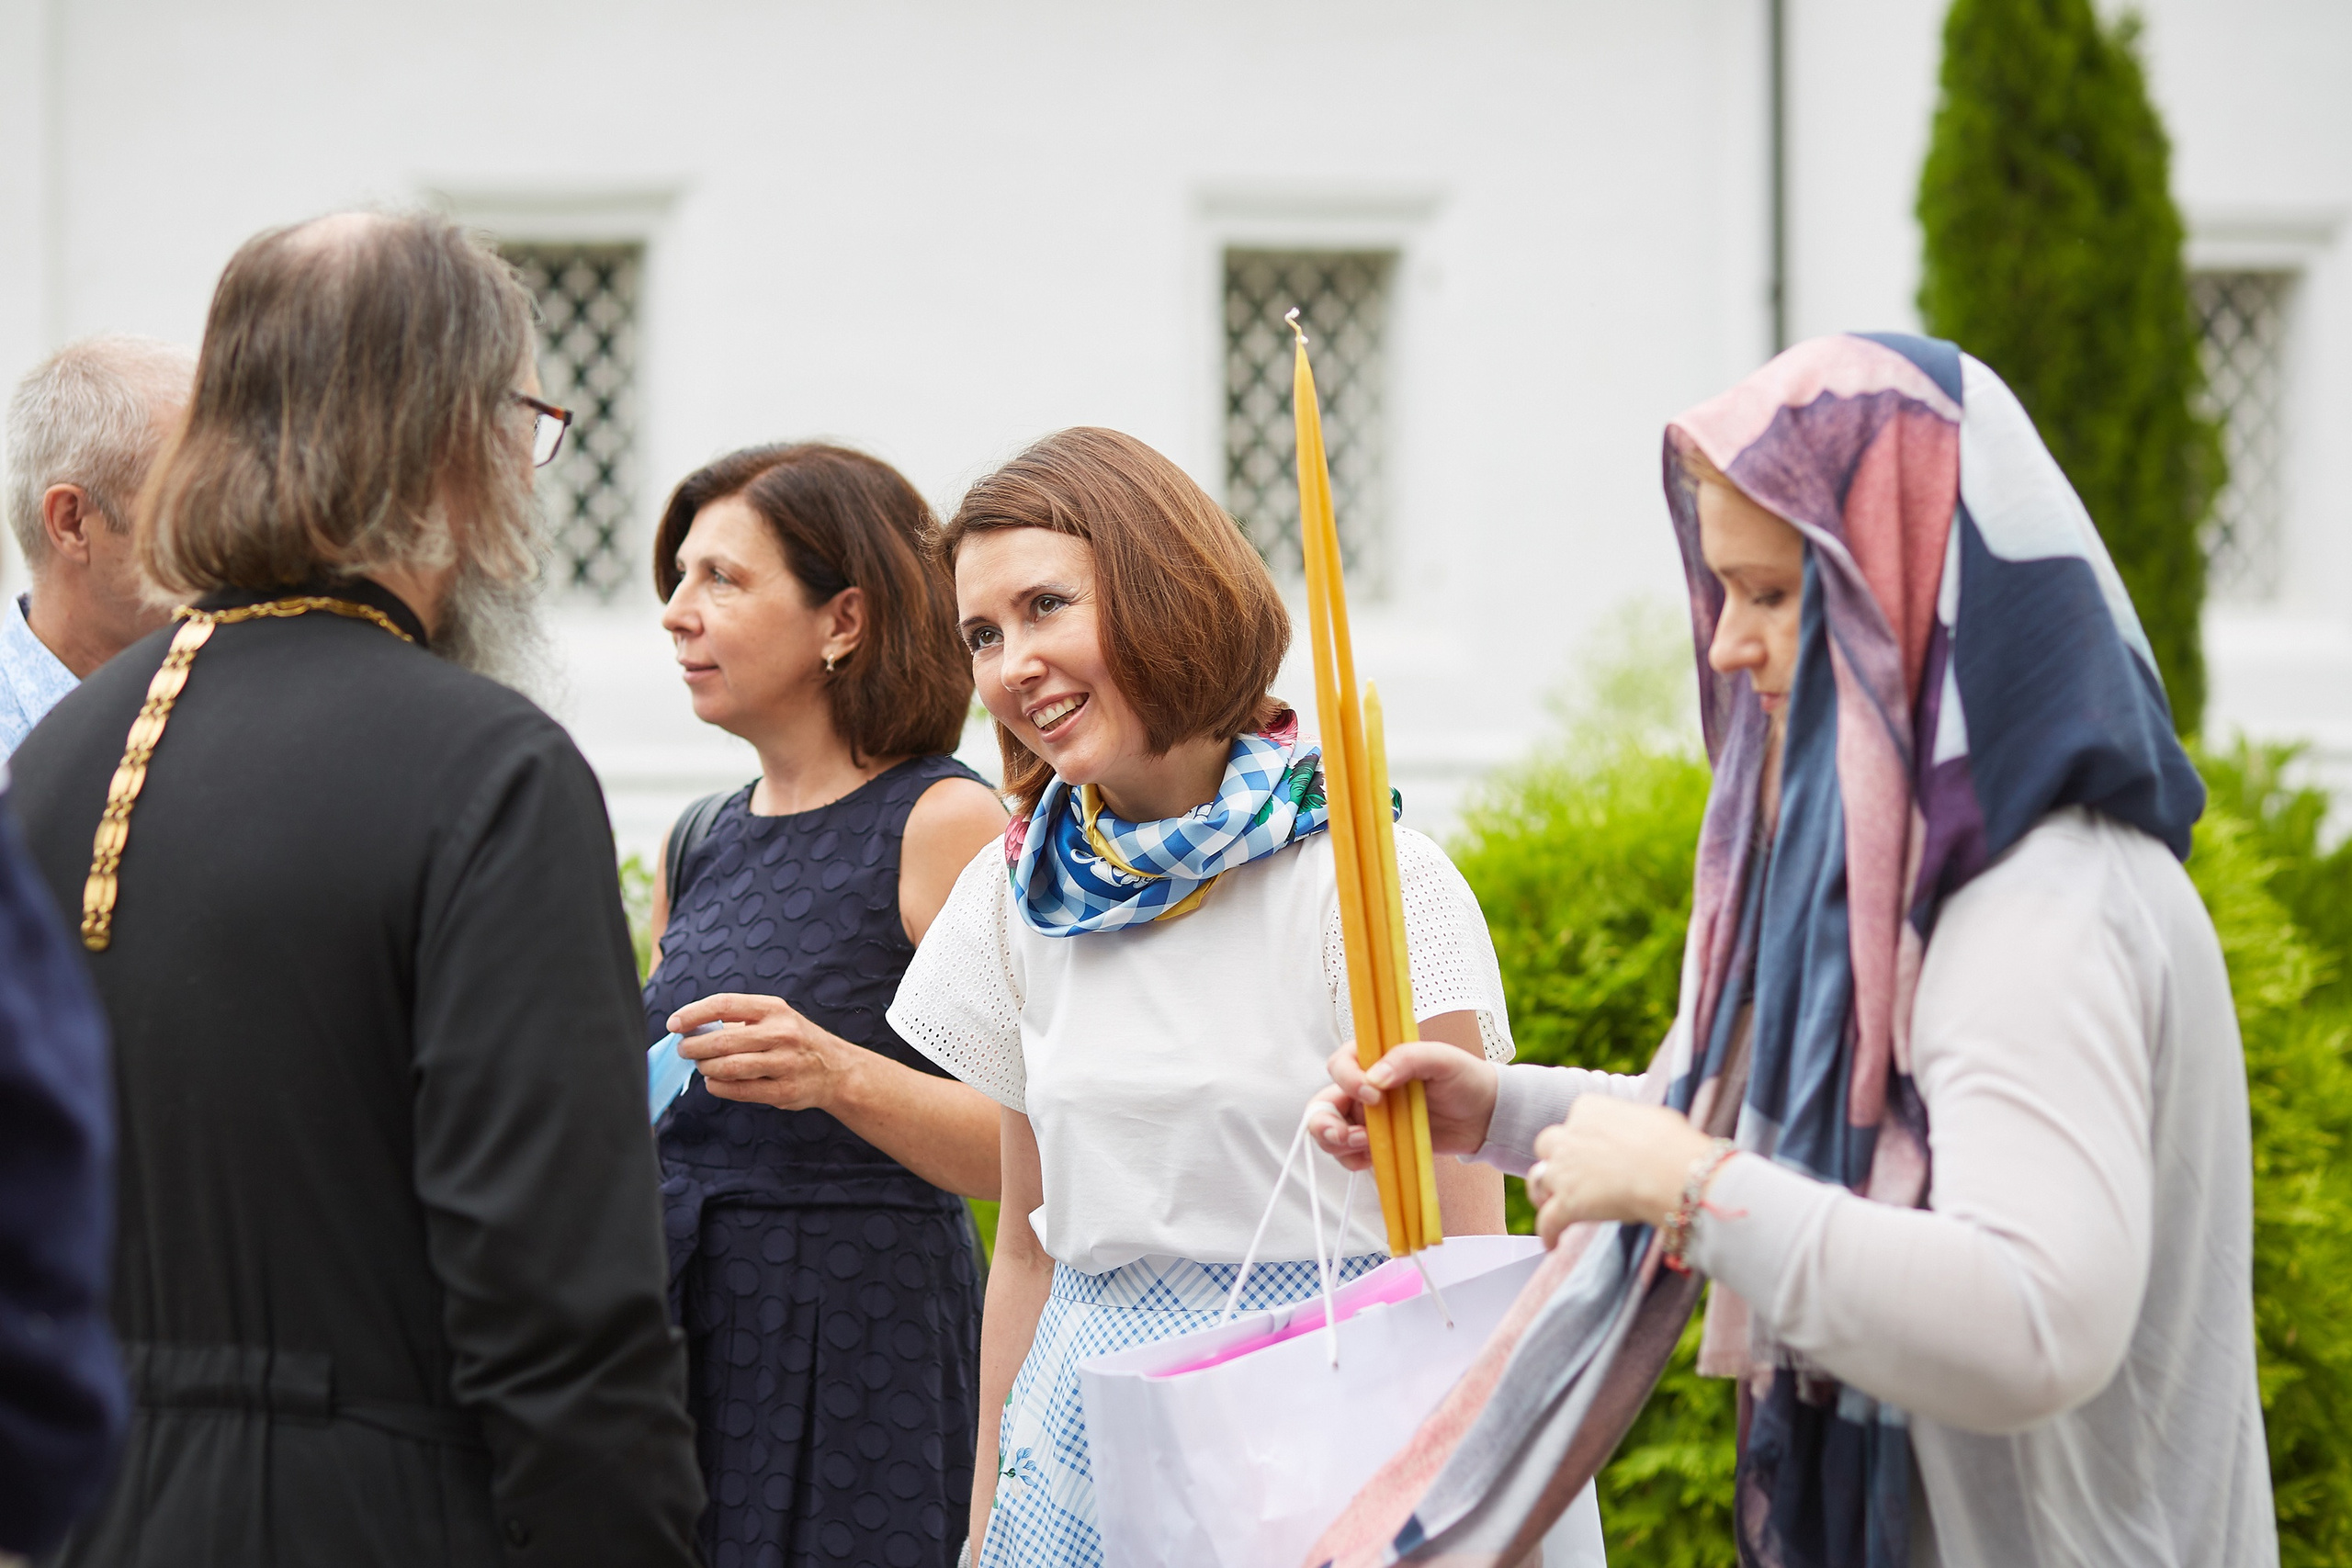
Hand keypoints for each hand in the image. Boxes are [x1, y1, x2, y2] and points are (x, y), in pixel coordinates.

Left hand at [668, 993, 856, 1111]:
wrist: (836, 1070)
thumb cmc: (796, 1040)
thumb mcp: (775, 1018)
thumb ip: (740, 1021)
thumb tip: (694, 1029)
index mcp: (774, 1009)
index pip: (725, 1004)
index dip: (694, 1013)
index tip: (675, 1024)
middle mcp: (781, 1034)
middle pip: (722, 1040)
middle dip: (694, 1047)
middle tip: (685, 1050)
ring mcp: (784, 1064)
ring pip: (729, 1068)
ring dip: (706, 1068)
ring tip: (702, 1066)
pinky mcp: (783, 1091)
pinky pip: (739, 1091)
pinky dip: (718, 1087)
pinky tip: (714, 1082)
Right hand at [1308, 1041, 1498, 1170]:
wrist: (1483, 1116)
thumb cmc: (1465, 1078)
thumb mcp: (1441, 1059)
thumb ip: (1407, 1058)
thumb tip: (1375, 1077)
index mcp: (1374, 1059)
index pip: (1339, 1065)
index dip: (1347, 1081)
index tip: (1374, 1095)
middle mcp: (1364, 1087)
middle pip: (1322, 1103)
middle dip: (1323, 1122)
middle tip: (1346, 1135)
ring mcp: (1368, 1118)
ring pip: (1330, 1133)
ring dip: (1339, 1144)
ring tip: (1369, 1147)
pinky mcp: (1377, 1143)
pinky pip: (1349, 1155)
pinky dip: (1353, 1160)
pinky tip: (1375, 1158)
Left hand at [1527, 1096, 1716, 1248]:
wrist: (1670, 1172)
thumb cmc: (1671, 1143)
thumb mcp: (1652, 1116)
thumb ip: (1633, 1123)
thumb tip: (1643, 1130)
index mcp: (1588, 1109)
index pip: (1575, 1119)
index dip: (1583, 1135)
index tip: (1594, 1148)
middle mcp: (1569, 1136)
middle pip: (1547, 1144)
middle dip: (1555, 1157)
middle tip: (1569, 1172)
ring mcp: (1564, 1170)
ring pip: (1539, 1180)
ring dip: (1543, 1192)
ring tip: (1550, 1204)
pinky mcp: (1568, 1203)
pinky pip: (1547, 1221)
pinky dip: (1549, 1233)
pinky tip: (1553, 1243)